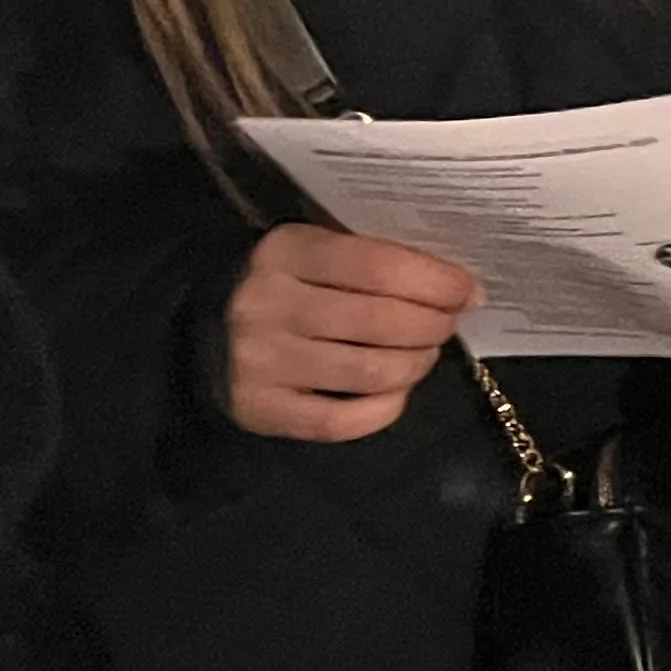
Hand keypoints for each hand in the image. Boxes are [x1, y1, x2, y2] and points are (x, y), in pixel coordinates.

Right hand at [222, 223, 478, 442]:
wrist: (202, 327)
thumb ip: (376, 260)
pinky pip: (341, 420)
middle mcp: (267, 306)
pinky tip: (395, 391)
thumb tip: (460, 289)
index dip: (438, 282)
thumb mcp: (319, 250)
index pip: (381, 266)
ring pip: (370, 372)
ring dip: (415, 364)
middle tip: (447, 324)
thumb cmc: (286, 282)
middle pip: (382, 321)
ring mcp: (260, 362)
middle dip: (434, 325)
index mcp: (287, 252)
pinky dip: (385, 408)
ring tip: (422, 354)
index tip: (468, 292)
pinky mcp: (258, 410)